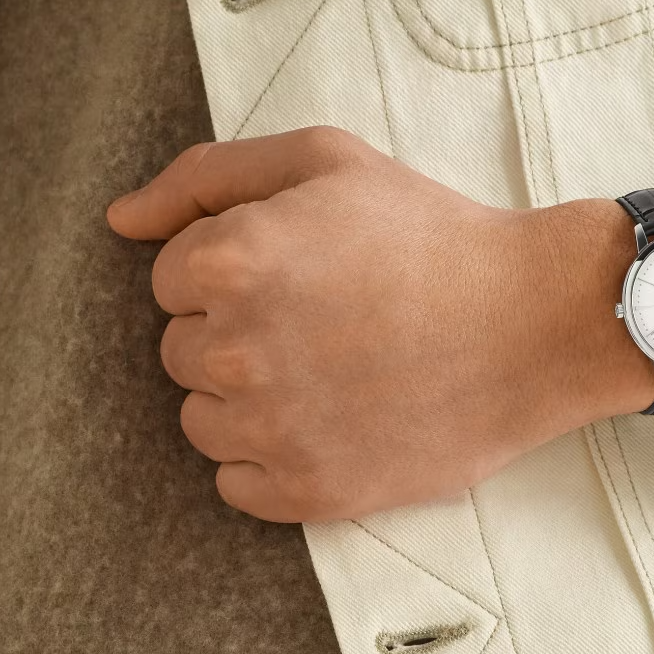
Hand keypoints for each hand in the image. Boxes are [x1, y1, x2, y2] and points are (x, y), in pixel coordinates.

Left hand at [106, 130, 653, 521]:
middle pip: (180, 352)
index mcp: (226, 261)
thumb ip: (203, 178)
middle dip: (235, 333)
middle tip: (321, 320)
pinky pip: (235, 485)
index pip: (170, 279)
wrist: (534, 324)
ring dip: (246, 400)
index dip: (233, 270)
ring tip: (327, 372)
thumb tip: (119, 220)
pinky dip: (270, 460)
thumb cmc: (427, 234)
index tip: (299, 272)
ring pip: (201, 421)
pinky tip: (329, 421)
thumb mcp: (322, 162)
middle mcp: (234, 350)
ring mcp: (269, 429)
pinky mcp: (306, 491)